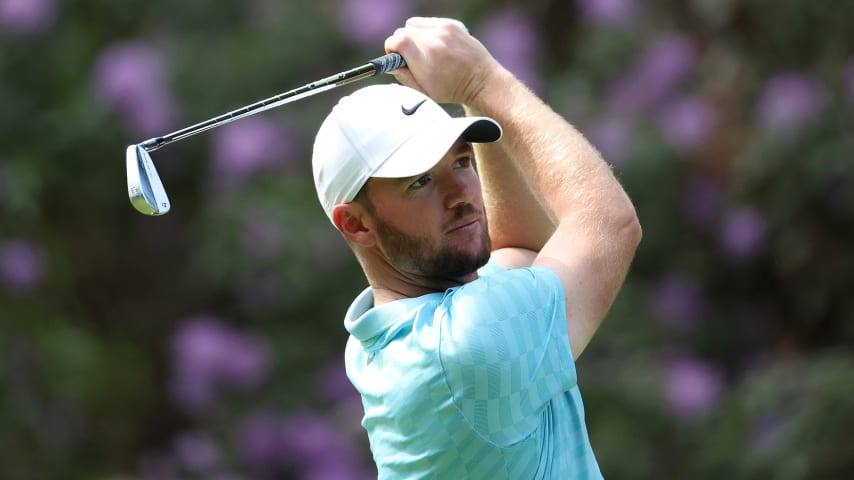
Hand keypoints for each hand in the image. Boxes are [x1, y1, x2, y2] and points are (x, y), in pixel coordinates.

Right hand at [384, 17, 500, 105]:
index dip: (391, 48)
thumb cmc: (452, 90)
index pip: (396, 40)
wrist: (482, 81)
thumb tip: (392, 64)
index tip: (395, 56)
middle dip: (402, 44)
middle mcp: (434, 42)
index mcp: (426, 62)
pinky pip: (427, 21)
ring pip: (413, 24)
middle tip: (412, 57)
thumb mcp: (425, 92)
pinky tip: (435, 44)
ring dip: (413, 35)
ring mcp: (444, 31)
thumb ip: (405, 77)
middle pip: (403, 31)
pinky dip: (426, 31)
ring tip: (424, 50)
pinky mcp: (451, 24)